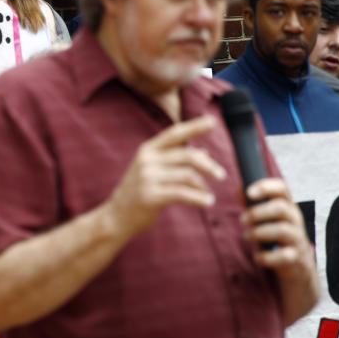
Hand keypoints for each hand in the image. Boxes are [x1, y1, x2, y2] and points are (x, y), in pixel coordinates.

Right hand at [106, 116, 224, 238]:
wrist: (116, 216)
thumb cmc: (139, 192)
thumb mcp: (154, 171)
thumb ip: (177, 160)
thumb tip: (205, 153)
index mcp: (148, 150)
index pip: (175, 133)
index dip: (194, 126)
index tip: (212, 121)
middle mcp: (147, 160)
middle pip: (187, 155)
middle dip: (208, 165)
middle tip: (222, 175)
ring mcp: (147, 177)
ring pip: (187, 175)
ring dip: (203, 187)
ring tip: (209, 197)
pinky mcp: (150, 195)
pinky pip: (182, 193)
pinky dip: (199, 198)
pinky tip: (207, 203)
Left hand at [241, 178, 319, 322]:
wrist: (297, 266)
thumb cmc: (277, 236)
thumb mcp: (267, 218)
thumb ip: (253, 204)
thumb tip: (238, 190)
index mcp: (287, 206)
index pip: (282, 188)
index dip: (266, 187)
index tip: (248, 192)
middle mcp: (295, 220)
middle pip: (281, 208)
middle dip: (257, 213)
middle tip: (241, 220)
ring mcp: (297, 239)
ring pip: (282, 231)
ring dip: (259, 233)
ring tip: (246, 236)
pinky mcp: (296, 259)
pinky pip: (283, 256)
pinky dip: (266, 257)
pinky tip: (257, 257)